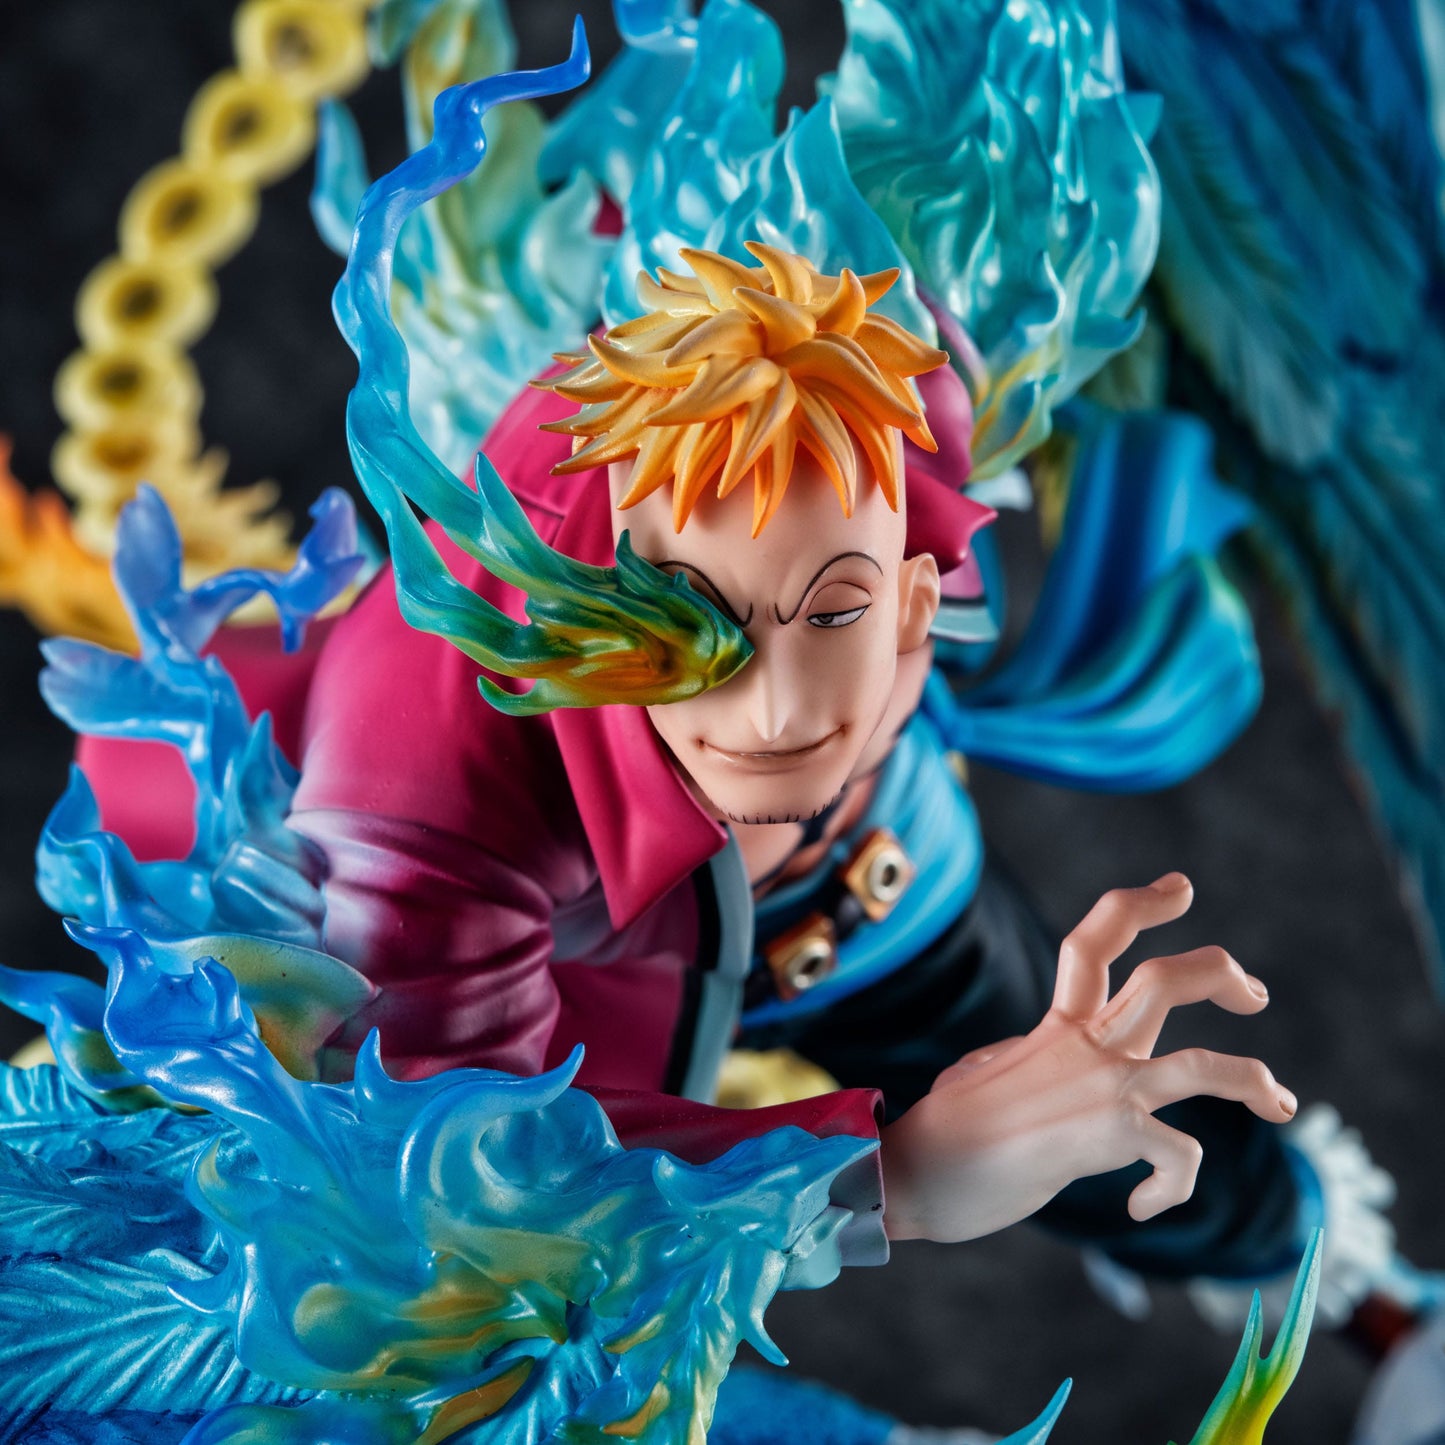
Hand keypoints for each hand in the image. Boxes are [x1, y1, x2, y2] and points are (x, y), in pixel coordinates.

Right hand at [879, 873, 1296, 1242]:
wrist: (912, 1171)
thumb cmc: (940, 1129)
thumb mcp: (980, 1071)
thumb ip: (1023, 1058)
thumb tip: (1028, 1061)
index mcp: (1054, 1027)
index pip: (1096, 943)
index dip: (1140, 905)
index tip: (1180, 888)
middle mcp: (1084, 1047)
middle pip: (1165, 981)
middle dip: (1221, 973)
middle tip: (1254, 993)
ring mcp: (1100, 1089)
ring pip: (1203, 1067)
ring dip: (1253, 1080)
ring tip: (1282, 1103)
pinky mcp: (1107, 1139)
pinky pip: (1178, 1156)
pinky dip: (1172, 1186)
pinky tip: (1144, 1206)